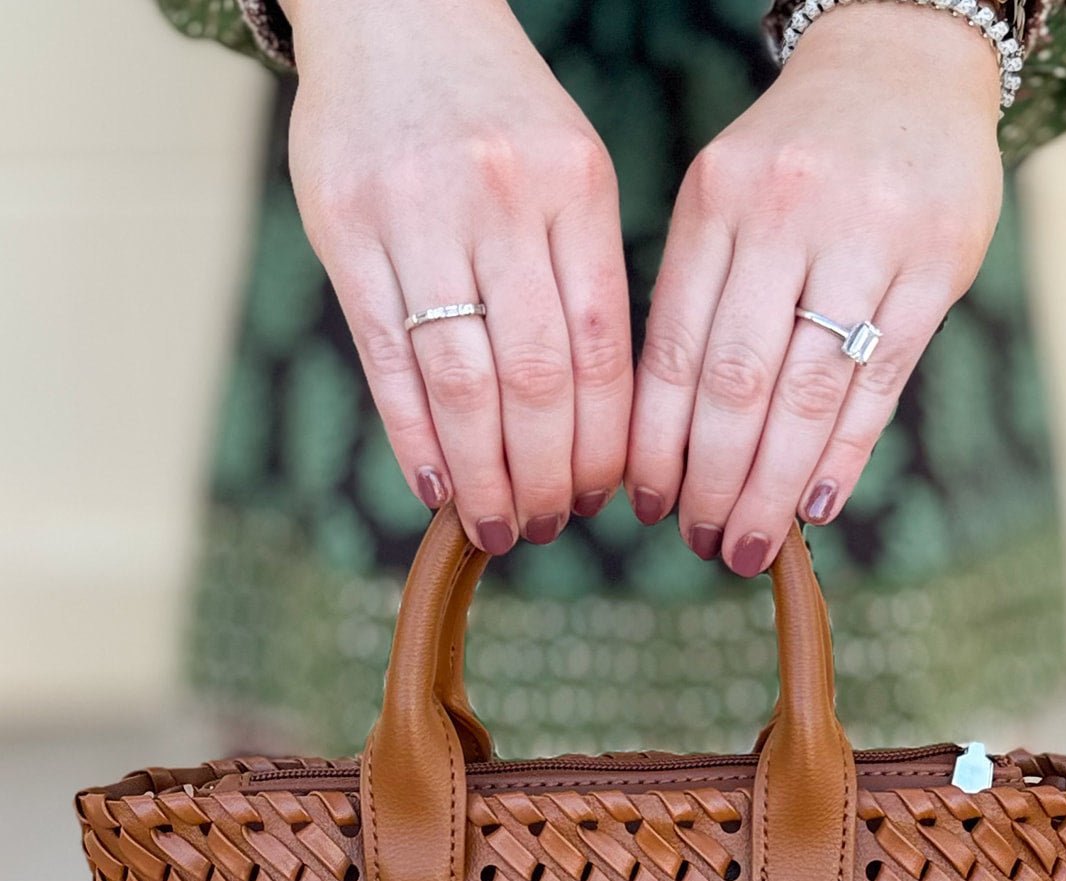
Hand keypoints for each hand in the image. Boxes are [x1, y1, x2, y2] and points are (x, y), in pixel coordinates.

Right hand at [282, 0, 631, 552]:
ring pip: (462, 380)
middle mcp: (501, 198)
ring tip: (498, 525)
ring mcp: (417, 213)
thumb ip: (583, 274)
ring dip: (483, 474)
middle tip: (549, 526)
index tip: (606, 495)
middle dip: (549, 473)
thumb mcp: (568, 169)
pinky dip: (414, 437)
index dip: (605, 439)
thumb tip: (600, 417)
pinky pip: (385, 358)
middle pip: (536, 377)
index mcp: (575, 186)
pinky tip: (435, 488)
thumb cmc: (494, 112)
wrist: (392, 8)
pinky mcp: (344, 230)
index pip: (601, 345)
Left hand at [625, 3, 1003, 574]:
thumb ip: (697, 299)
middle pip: (738, 382)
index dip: (657, 442)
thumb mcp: (724, 200)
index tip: (648, 508)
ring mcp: (868, 237)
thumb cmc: (795, 160)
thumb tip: (664, 443)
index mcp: (717, 202)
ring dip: (774, 487)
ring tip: (750, 545)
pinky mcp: (938, 263)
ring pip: (809, 393)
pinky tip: (817, 505)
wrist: (905, 64)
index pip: (675, 348)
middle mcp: (786, 215)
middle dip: (714, 482)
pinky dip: (845, 454)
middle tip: (703, 545)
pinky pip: (883, 381)